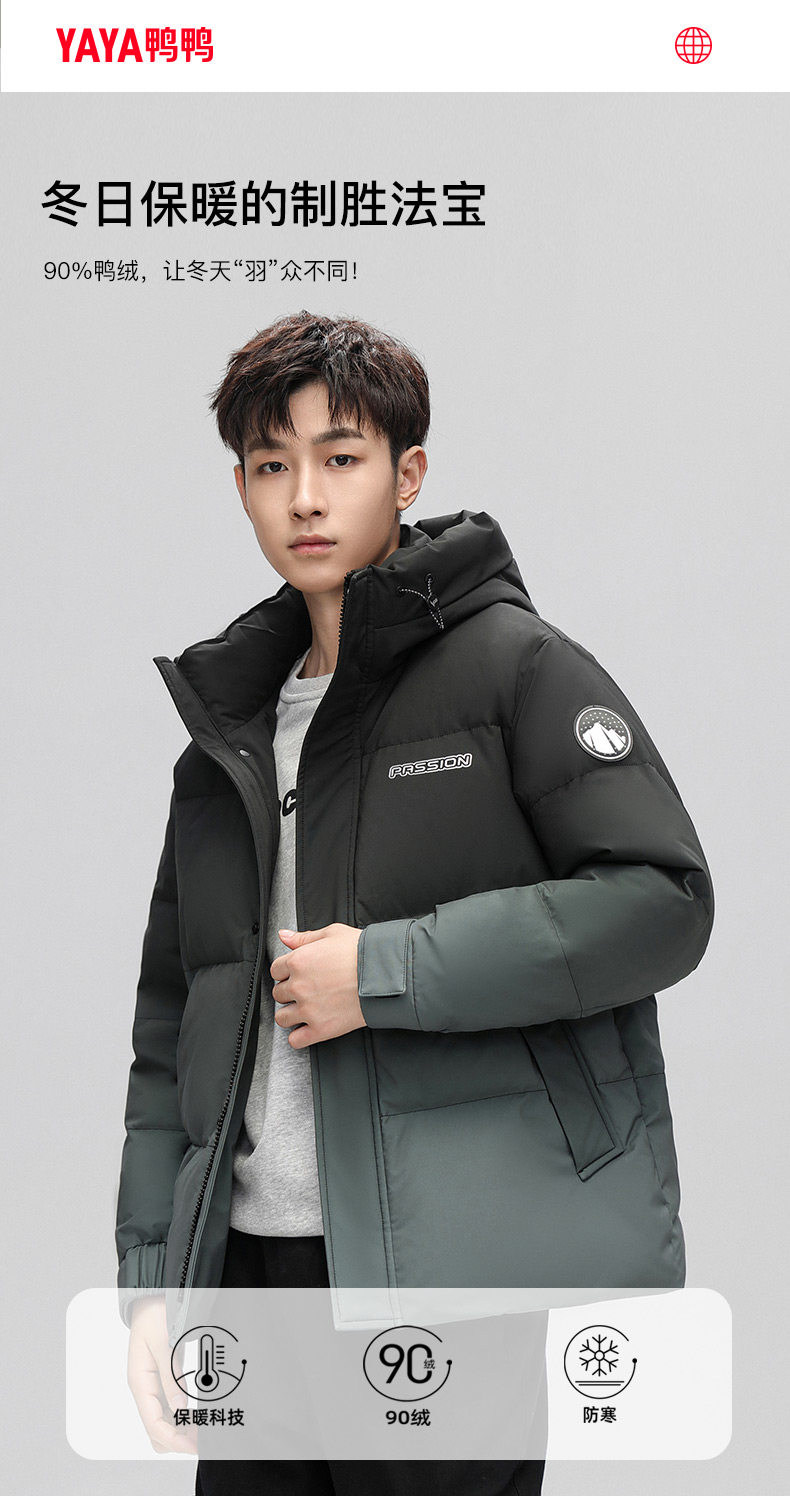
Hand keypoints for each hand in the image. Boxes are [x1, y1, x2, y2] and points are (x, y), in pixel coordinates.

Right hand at [127, 1295, 197, 1454]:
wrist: (153, 1296)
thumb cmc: (155, 1314)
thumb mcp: (164, 1343)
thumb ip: (171, 1377)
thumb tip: (180, 1410)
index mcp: (139, 1382)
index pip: (154, 1424)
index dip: (174, 1439)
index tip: (194, 1446)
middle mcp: (144, 1388)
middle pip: (155, 1430)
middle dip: (177, 1439)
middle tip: (202, 1439)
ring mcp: (152, 1386)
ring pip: (163, 1422)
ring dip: (181, 1430)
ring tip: (203, 1430)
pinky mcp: (163, 1380)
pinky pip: (170, 1407)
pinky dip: (182, 1416)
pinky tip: (197, 1415)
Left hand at [271, 923, 364, 1049]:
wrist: (385, 975)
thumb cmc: (363, 952)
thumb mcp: (332, 934)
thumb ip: (304, 937)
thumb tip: (284, 936)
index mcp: (298, 961)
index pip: (276, 970)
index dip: (286, 971)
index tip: (297, 974)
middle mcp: (299, 986)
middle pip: (278, 993)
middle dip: (290, 992)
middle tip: (307, 989)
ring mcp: (308, 1009)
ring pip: (282, 1018)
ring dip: (291, 1014)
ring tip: (305, 1009)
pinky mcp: (320, 1029)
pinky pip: (295, 1040)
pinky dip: (299, 1036)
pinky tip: (308, 1028)